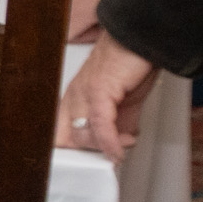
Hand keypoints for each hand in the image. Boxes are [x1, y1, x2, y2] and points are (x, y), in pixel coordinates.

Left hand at [57, 35, 161, 160]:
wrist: (143, 38)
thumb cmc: (132, 63)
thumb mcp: (124, 101)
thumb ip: (120, 123)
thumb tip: (120, 144)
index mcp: (74, 98)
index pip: (59, 132)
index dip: (71, 151)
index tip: (89, 163)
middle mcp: (73, 96)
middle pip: (67, 138)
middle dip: (88, 153)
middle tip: (109, 155)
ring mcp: (83, 93)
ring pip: (82, 135)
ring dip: (104, 148)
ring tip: (122, 148)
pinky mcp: (98, 90)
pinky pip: (99, 125)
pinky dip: (109, 142)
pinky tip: (118, 150)